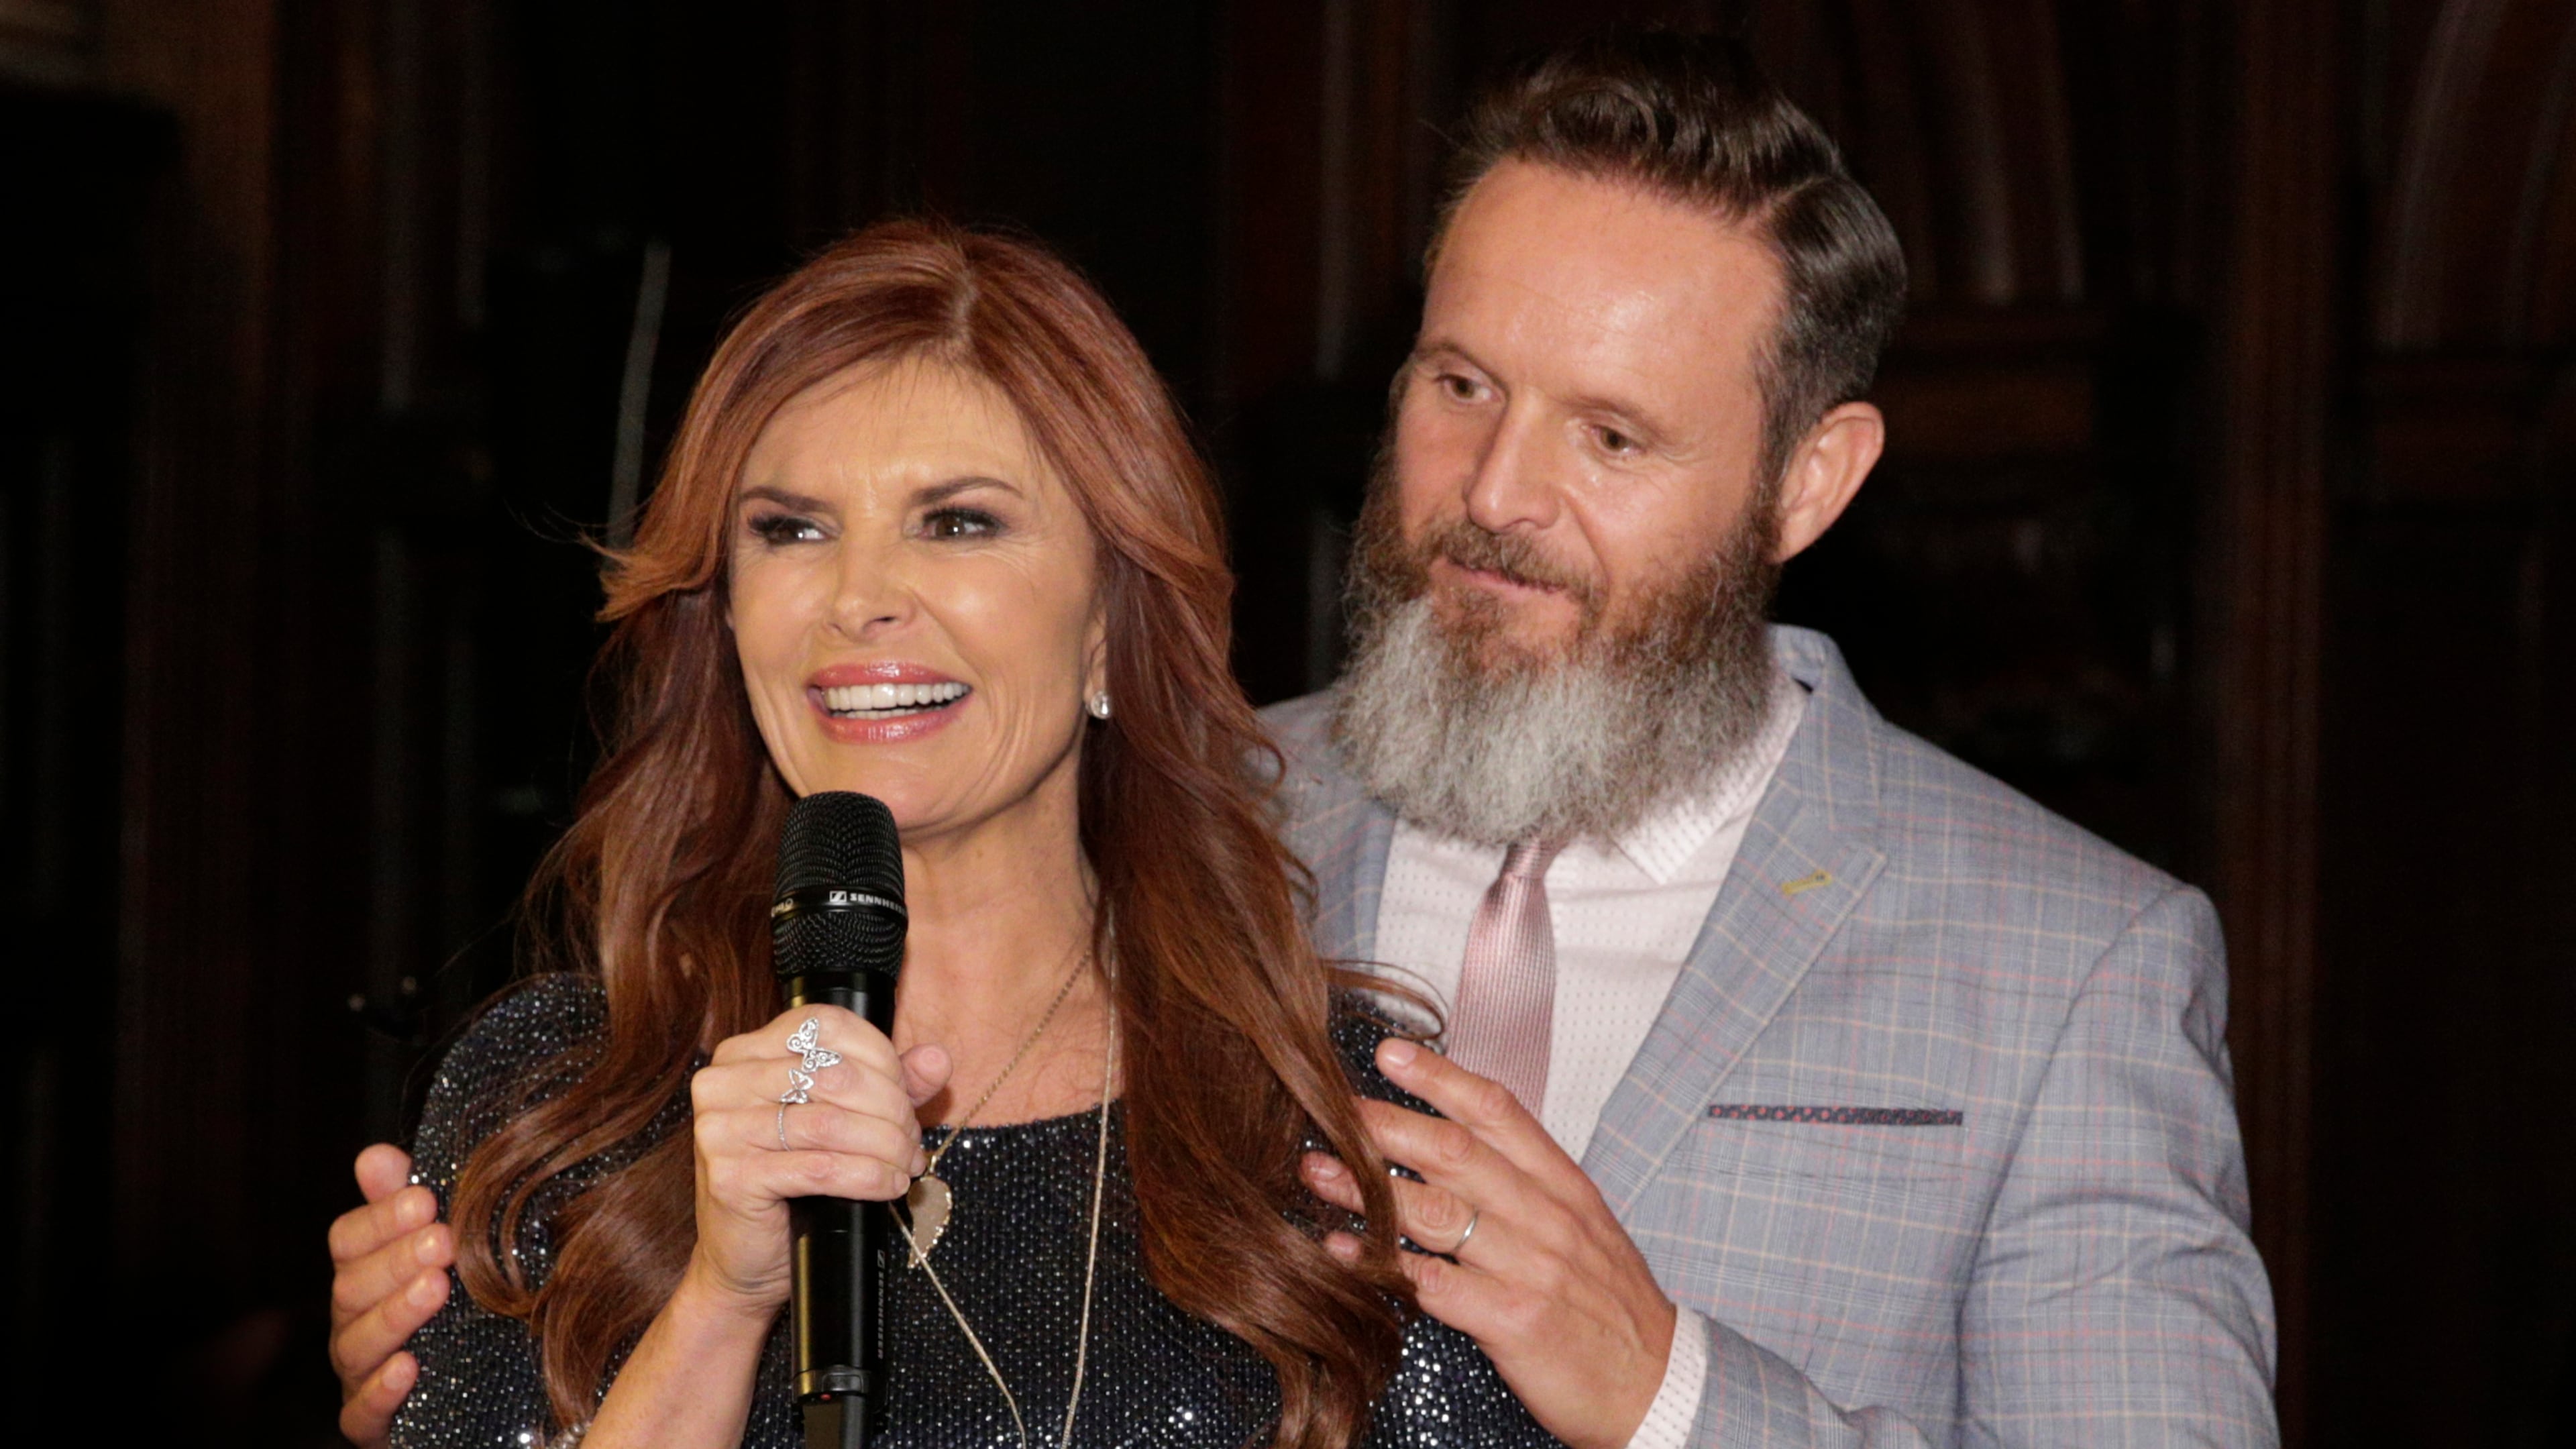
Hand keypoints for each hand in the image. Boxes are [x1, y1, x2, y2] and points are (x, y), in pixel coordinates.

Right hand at [328, 1144, 450, 1446]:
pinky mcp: (370, 1421)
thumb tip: (375, 1154)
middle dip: (396, 1260)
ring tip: (436, 1289)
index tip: (426, 1198)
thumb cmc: (443, 1305)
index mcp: (362, 1274)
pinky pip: (362, 1411)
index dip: (382, 1218)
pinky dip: (382, 1389)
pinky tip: (409, 1368)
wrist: (466, 1389)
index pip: (350, 1240)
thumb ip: (401, 1203)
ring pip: (357, 1344)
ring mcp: (358, 1372)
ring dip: (395, 1314)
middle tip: (443, 1239)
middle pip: (352, 1287)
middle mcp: (352, 1321)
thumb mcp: (430, 1248)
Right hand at [683, 1006, 950, 1316]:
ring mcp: (720, 1128)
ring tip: (907, 1165)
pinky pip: (821, 1168)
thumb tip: (936, 1059)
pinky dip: (868, 1176)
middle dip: (891, 1109)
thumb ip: (890, 1083)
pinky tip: (889, 1185)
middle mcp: (724, 1081)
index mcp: (746, 1052)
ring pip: (831, 1123)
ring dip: (885, 1146)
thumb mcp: (845, 1119)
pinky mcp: (731, 1176)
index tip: (906, 1098)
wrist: (747, 1257)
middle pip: (835, 1074)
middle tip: (911, 1142)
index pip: (830, 1027)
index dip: (883, 1060)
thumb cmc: (794, 1183)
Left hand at [1303, 1039, 1676, 1448]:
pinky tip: (1342, 1252)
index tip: (1389, 1055)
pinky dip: (1383, 1265)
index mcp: (1562, 1185)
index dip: (1440, 1078)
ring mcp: (1530, 1267)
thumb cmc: (1608, 1302)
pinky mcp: (1514, 1320)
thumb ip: (1525, 1181)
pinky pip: (1435, 1285)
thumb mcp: (1582, 1224)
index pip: (1498, 1112)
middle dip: (1384, 1125)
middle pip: (1454, 1152)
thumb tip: (1455, 1138)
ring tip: (1315, 1170)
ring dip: (1367, 1189)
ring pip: (1436, 1211)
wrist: (1657, 1382)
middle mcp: (1546, 1216)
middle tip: (1327, 1108)